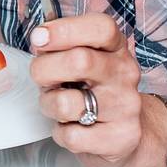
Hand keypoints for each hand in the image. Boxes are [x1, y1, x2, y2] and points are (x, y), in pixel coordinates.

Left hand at [29, 15, 166, 166]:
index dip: (64, 29)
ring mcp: (126, 107)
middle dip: (44, 70)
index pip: (101, 27)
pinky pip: (71, 136)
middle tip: (42, 78)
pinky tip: (71, 127)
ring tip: (57, 105)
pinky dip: (60, 132)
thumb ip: (60, 45)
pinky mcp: (121, 138)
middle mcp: (125, 74)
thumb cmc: (92, 90)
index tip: (39, 38)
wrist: (127, 134)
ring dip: (49, 104)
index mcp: (115, 48)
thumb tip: (40, 38)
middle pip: (79, 61)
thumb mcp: (80, 59)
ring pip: (66, 103)